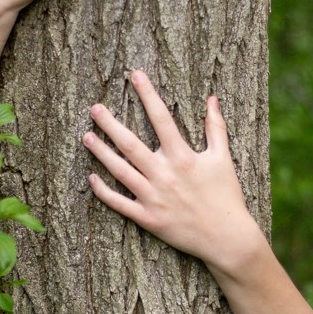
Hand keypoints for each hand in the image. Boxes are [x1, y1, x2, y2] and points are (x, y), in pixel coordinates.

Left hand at [83, 71, 260, 271]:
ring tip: (86, 136)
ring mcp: (153, 198)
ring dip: (101, 153)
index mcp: (183, 158)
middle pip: (131, 144)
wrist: (226, 238)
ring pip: (120, 171)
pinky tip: (91, 178)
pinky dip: (103, 191)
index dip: (148, 95)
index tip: (135, 75)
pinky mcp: (147, 218)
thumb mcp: (222, 159)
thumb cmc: (226, 196)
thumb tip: (212, 98)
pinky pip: (119, 204)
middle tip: (94, 108)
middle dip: (110, 124)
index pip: (161, 119)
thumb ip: (216, 127)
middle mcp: (165, 175)